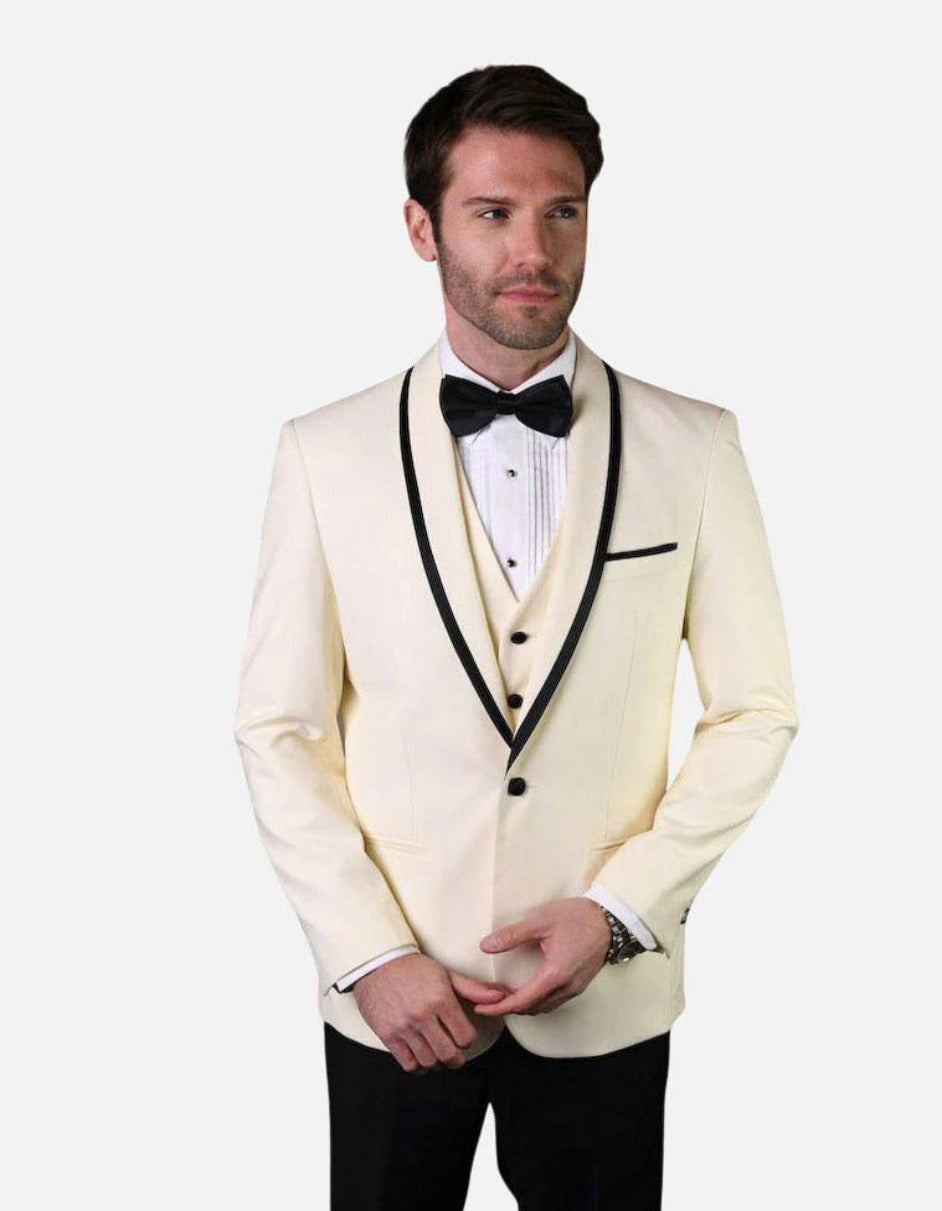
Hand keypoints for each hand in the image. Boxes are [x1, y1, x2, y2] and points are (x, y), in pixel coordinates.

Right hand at [352, 953, 512, 1073]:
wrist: (376, 963)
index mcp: (440, 999)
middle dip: (456, 1060)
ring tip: (438, 1055)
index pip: (465, 1037)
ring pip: (429, 1062)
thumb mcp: (445, 974)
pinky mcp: (388, 1035)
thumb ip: (473, 989)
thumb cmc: (413, 968)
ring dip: (437, 1064)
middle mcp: (422, 1015)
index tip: (464, 1037)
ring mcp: (404, 1026)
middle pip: (448, 1055)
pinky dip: (418, 1067)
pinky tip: (421, 1057)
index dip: (468, 1040)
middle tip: (455, 1055)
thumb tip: (500, 997)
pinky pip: (408, 1064)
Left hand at [475, 897, 610, 1016]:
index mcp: (555, 974)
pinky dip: (537, 1000)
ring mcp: (575, 988)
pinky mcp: (580, 984)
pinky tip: (527, 988)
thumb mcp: (541, 921)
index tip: (481, 1008)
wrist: (610, 919)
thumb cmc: (577, 917)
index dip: (499, 1007)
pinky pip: (554, 1001)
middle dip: (508, 1007)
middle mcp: (566, 987)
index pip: (522, 1001)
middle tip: (488, 997)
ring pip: (544, 1007)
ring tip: (504, 993)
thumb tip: (485, 946)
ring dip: (523, 1004)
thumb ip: (512, 935)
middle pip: (532, 1008)